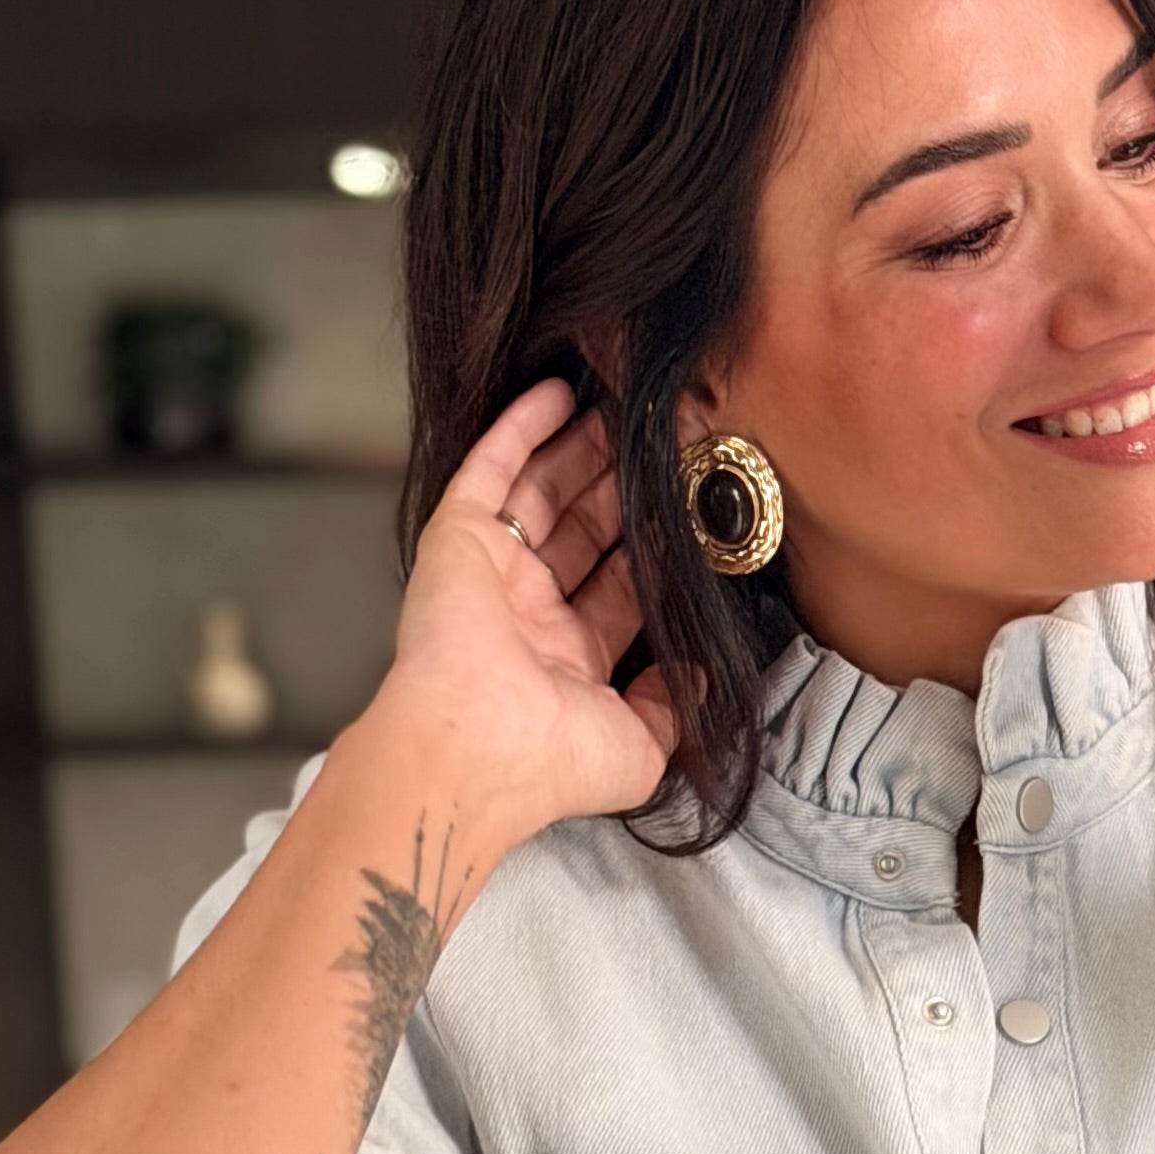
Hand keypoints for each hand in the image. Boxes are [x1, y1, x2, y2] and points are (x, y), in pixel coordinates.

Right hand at [375, 375, 678, 843]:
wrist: (474, 748)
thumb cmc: (552, 761)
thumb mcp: (644, 748)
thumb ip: (675, 706)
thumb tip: (698, 669)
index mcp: (568, 662)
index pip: (620, 590)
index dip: (654, 548)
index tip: (688, 507)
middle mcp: (528, 616)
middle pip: (583, 532)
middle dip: (617, 486)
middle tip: (654, 437)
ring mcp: (491, 573)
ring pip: (541, 493)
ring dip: (578, 449)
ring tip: (618, 403)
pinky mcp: (456, 537)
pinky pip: (489, 468)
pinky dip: (520, 428)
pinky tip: (556, 392)